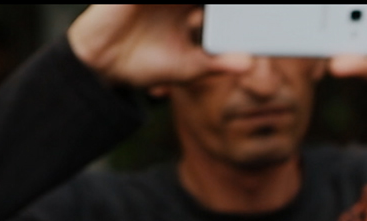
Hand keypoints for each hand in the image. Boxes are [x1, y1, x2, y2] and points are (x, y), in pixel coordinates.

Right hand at [68, 4, 254, 87]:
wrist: (103, 69)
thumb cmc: (145, 65)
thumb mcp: (189, 67)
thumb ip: (218, 63)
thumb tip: (250, 63)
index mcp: (188, 8)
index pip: (216, 4)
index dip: (234, 8)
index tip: (263, 8)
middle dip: (221, 4)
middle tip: (261, 3)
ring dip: (203, 1)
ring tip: (207, 10)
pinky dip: (173, 2)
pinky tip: (193, 10)